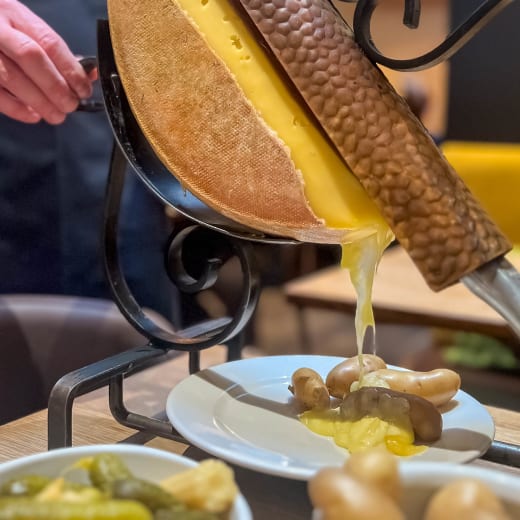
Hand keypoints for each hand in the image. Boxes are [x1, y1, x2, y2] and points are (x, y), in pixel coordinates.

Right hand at [0, 0, 93, 123]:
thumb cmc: (7, 35)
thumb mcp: (29, 31)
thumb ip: (57, 53)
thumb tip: (89, 75)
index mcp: (16, 16)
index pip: (50, 43)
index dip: (72, 70)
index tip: (84, 90)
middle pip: (30, 57)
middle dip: (56, 87)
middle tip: (71, 105)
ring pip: (12, 78)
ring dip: (40, 102)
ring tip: (56, 115)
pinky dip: (17, 109)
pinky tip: (33, 115)